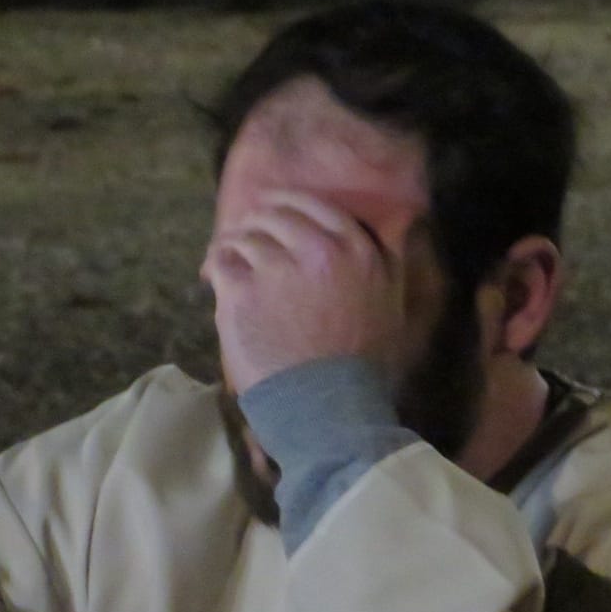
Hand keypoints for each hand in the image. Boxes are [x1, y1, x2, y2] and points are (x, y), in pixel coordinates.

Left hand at [201, 189, 413, 395]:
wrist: (328, 407)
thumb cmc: (363, 368)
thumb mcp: (391, 306)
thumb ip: (386, 265)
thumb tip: (397, 229)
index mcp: (357, 251)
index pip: (315, 206)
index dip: (290, 204)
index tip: (275, 211)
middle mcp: (318, 249)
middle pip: (275, 214)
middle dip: (257, 220)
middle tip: (245, 233)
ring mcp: (277, 268)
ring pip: (244, 236)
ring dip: (233, 244)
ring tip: (224, 257)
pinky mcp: (242, 291)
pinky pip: (222, 261)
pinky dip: (215, 265)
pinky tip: (213, 276)